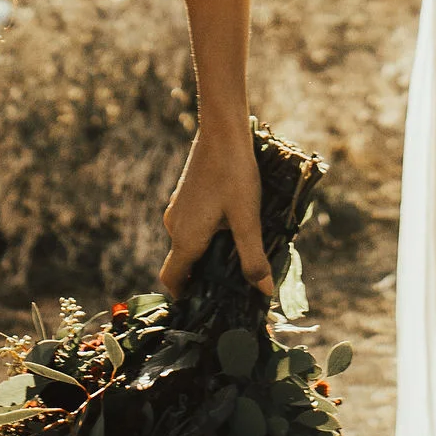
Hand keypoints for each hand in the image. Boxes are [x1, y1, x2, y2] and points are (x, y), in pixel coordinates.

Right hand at [160, 119, 273, 300]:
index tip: (206, 303)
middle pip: (182, 263)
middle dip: (202, 276)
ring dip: (205, 254)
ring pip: (187, 243)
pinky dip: (205, 235)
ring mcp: (178, 209)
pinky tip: (231, 226)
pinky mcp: (185, 196)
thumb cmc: (235, 174)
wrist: (222, 131)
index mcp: (186, 238)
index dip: (185, 295)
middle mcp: (175, 225)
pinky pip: (190, 225)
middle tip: (231, 283)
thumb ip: (253, 257)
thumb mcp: (247, 219)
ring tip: (236, 255)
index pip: (172, 279)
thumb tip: (263, 292)